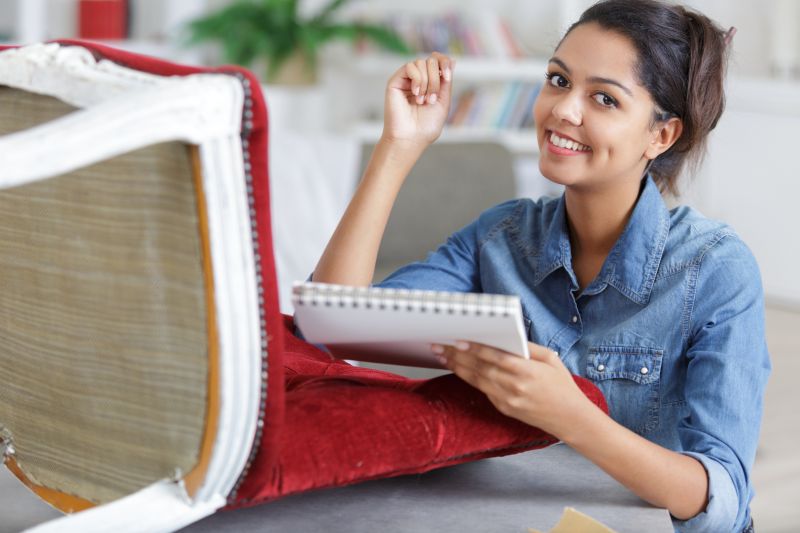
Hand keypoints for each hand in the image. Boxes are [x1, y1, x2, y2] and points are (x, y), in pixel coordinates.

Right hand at [381, 52, 454, 145]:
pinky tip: (415, 94)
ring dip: (427, 83)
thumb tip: (453, 60)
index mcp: (430, 83)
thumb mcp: (444, 101)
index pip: (438, 60)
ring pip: (421, 62)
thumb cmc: (426, 126)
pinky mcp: (395, 81)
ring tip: (422, 101)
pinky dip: (417, 80)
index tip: (447, 78)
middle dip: (436, 79)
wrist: (411, 138)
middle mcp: (418, 79)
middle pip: (432, 60)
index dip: (445, 62)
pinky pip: (410, 66)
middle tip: (431, 100)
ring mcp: (406, 80)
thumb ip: (446, 81)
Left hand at [431, 340, 593, 438]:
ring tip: (443, 356)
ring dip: (457, 367)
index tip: (458, 340)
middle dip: (458, 356)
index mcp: (526, 371)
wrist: (570, 418)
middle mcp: (514, 387)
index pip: (494, 357)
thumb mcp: (551, 359)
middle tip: (440, 346)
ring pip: (476, 380)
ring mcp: (508, 400)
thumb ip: (527, 348)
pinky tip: (459, 369)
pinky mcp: (504, 409)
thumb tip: (506, 337)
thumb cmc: (563, 385)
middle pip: (479, 368)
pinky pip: (483, 390)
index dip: (474, 349)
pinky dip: (469, 379)